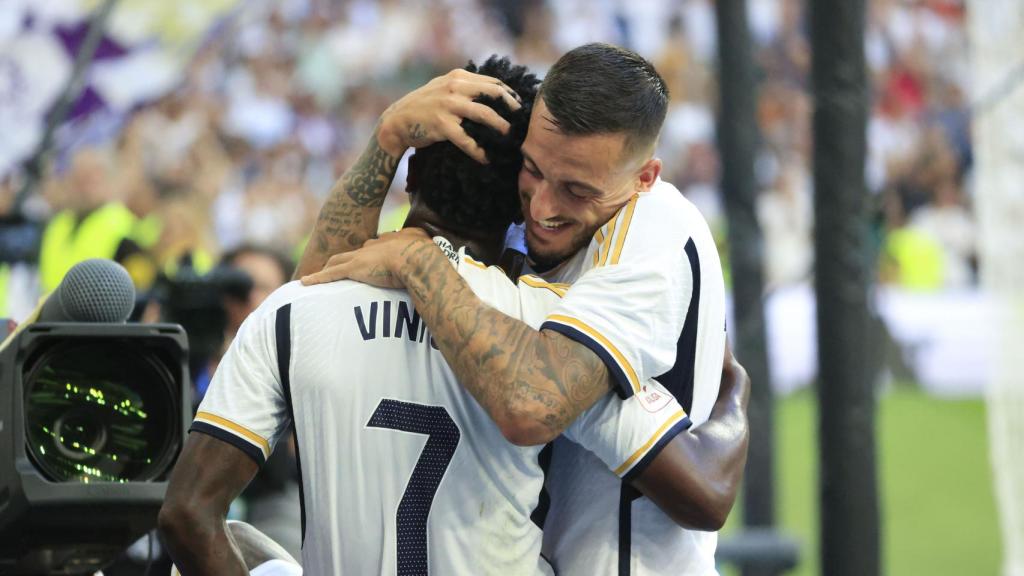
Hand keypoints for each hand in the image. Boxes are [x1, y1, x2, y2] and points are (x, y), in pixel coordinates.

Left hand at [301, 228, 433, 288]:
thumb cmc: (423, 252)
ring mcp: (360, 258)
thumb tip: (422, 244)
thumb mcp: (422, 240)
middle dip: (343, 260)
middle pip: (352, 253)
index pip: (373, 247)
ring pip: (336, 261)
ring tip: (318, 276)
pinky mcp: (353, 269)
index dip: (368, 254)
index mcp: (387, 242)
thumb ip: (419, 239)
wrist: (414, 257)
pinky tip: (305, 283)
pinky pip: (330, 274)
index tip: (366, 261)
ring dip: (326, 268)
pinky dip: (316, 278)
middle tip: (338, 268)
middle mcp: (371, 247)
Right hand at [376, 69, 521, 162]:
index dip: (510, 94)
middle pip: (494, 93)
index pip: (493, 82)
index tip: (519, 106)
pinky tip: (485, 159)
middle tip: (520, 120)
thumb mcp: (443, 87)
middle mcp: (454, 88)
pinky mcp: (442, 125)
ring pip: (485, 114)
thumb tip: (492, 92)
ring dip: (501, 127)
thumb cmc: (423, 106)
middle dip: (511, 107)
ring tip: (509, 137)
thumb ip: (464, 86)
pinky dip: (478, 151)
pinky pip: (467, 140)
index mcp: (458, 77)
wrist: (397, 121)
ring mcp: (448, 106)